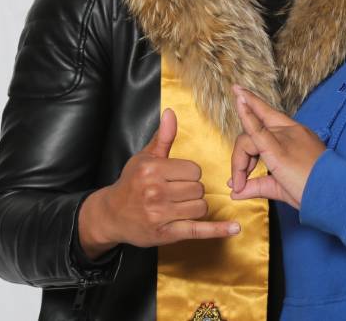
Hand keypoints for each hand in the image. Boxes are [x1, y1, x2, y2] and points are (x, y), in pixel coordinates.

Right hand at [78, 108, 239, 258]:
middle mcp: (155, 192)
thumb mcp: (144, 158)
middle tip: (176, 193)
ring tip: (178, 206)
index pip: (194, 170)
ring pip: (200, 207)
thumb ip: (163, 137)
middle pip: (199, 189)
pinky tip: (234, 228)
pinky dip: (218, 230)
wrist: (110, 215)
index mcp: (152, 170)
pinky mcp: (165, 234)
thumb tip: (171, 112)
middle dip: (192, 190)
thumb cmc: (130, 183)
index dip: (189, 174)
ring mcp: (160, 215)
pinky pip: (198, 230)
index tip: (177, 178)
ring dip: (195, 207)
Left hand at [228, 86, 325, 210]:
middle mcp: (289, 131)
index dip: (254, 103)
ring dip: (238, 162)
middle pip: (253, 129)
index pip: (269, 116)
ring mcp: (284, 136)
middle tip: (238, 179)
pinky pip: (256, 129)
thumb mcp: (281, 187)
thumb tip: (236, 191)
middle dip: (240, 154)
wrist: (331, 192)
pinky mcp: (277, 147)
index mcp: (295, 135)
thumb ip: (258, 185)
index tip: (239, 91)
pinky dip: (246, 115)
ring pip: (248, 137)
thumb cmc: (313, 190)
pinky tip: (239, 100)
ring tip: (239, 183)